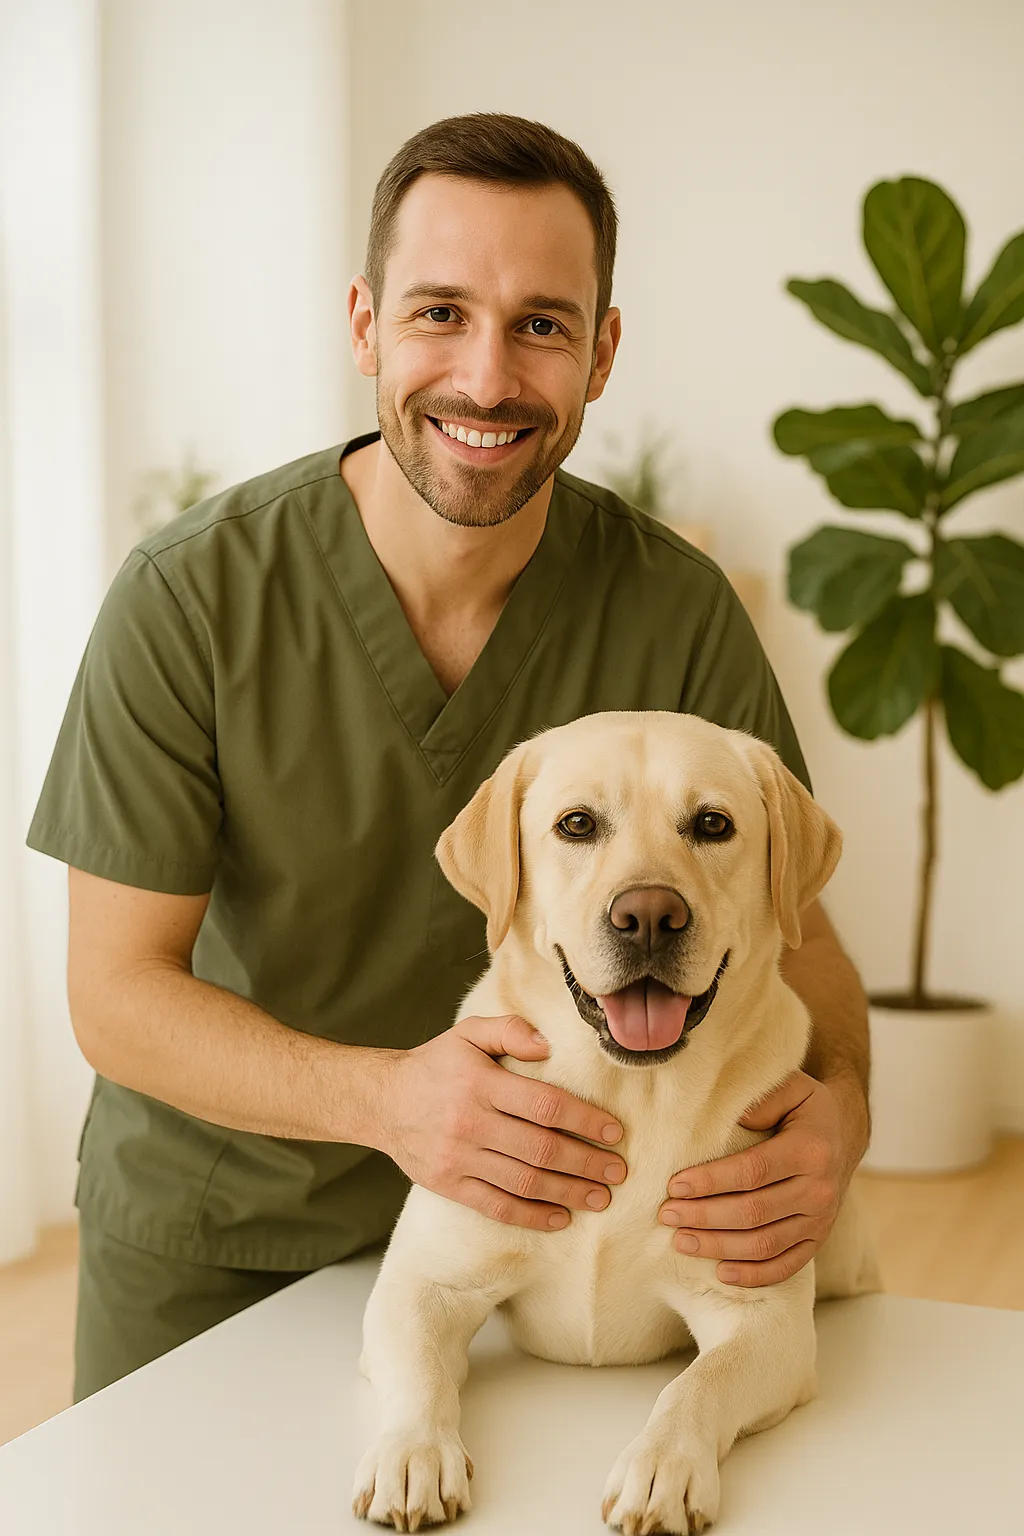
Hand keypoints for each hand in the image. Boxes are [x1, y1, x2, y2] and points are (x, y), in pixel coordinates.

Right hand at [378, 1015, 626, 1231]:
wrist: (382, 1102)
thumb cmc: (436, 1065)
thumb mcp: (468, 1033)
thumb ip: (509, 1031)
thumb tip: (548, 1046)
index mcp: (481, 1083)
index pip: (546, 1106)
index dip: (585, 1121)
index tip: (614, 1132)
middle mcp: (471, 1122)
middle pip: (542, 1149)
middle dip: (587, 1163)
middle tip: (618, 1172)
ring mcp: (459, 1158)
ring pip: (524, 1182)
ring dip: (569, 1193)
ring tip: (600, 1198)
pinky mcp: (449, 1185)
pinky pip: (496, 1206)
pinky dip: (532, 1216)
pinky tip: (560, 1218)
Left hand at [658, 1070, 868, 1286]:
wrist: (845, 1132)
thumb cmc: (805, 1107)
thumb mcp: (792, 1087)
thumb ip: (762, 1099)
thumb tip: (731, 1120)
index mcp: (810, 1150)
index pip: (753, 1171)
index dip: (711, 1181)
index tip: (675, 1185)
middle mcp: (819, 1190)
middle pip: (753, 1212)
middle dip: (705, 1216)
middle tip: (668, 1215)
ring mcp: (820, 1220)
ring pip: (765, 1244)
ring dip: (719, 1246)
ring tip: (682, 1241)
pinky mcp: (818, 1240)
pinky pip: (787, 1266)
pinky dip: (754, 1275)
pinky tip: (721, 1272)